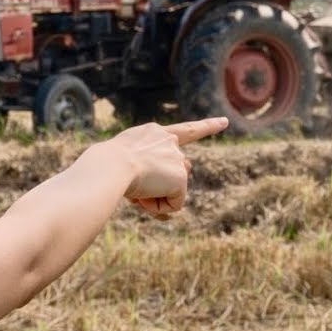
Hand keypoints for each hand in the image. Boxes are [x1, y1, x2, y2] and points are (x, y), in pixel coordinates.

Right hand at [88, 118, 227, 217]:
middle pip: (179, 170)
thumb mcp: (123, 163)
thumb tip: (164, 202)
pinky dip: (159, 207)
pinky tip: (143, 199)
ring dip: (153, 197)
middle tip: (138, 191)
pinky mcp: (180, 177)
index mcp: (152, 133)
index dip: (206, 127)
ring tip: (134, 191)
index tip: (224, 122)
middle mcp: (168, 141)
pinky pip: (173, 204)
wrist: (111, 165)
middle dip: (165, 185)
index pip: (184, 130)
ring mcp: (176, 158)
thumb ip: (146, 173)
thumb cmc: (107, 167)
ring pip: (171, 190)